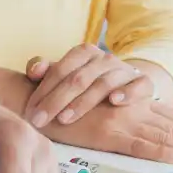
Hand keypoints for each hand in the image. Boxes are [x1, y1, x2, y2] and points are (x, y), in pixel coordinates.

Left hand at [24, 45, 153, 127]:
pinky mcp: (143, 82)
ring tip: (65, 118)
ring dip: (83, 102)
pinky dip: (127, 93)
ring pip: (102, 84)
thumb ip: (44, 69)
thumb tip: (33, 70)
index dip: (43, 91)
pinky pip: (138, 86)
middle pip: (77, 79)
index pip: (60, 70)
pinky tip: (114, 102)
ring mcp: (124, 70)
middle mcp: (104, 59)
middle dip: (56, 101)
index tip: (30, 112)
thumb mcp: (66, 73)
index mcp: (84, 52)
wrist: (127, 83)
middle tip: (40, 121)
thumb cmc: (88, 80)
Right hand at [50, 99, 172, 163]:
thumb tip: (119, 119)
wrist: (32, 97)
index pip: (167, 117)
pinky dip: (162, 153)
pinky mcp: (108, 132)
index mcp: (128, 102)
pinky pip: (141, 145)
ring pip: (164, 136)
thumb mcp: (85, 104)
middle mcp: (130, 108)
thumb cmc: (56, 102)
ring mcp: (121, 119)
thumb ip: (99, 107)